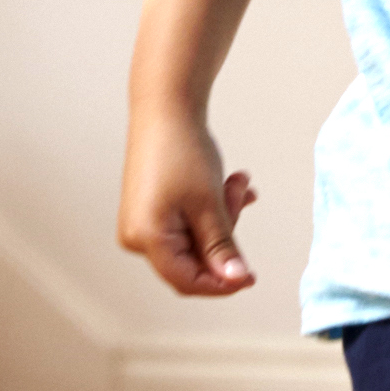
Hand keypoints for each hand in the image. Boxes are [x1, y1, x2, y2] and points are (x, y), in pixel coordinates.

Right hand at [118, 117, 255, 294]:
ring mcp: (143, 222)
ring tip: (237, 183)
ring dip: (223, 215)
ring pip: (196, 239)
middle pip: (194, 260)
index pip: (188, 281)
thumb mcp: (209, 204)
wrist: (166, 107)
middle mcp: (137, 236)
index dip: (223, 283)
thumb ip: (222, 247)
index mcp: (146, 239)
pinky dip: (212, 208)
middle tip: (242, 197)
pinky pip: (189, 222)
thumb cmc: (182, 150)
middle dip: (225, 233)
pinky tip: (231, 184)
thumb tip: (236, 280)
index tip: (252, 275)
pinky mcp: (152, 210)